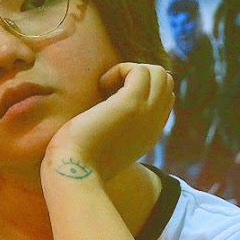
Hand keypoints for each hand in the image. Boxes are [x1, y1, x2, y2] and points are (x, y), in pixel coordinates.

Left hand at [44, 63, 173, 181]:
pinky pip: (140, 70)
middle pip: (165, 81)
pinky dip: (119, 70)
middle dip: (137, 76)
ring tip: (106, 88)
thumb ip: (116, 124)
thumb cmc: (78, 157)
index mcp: (151, 133)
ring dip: (129, 72)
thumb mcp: (105, 140)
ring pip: (158, 72)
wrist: (74, 170)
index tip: (111, 99)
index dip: (140, 90)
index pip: (163, 98)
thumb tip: (106, 102)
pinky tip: (101, 86)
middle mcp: (155, 123)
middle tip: (108, 91)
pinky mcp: (132, 104)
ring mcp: (147, 113)